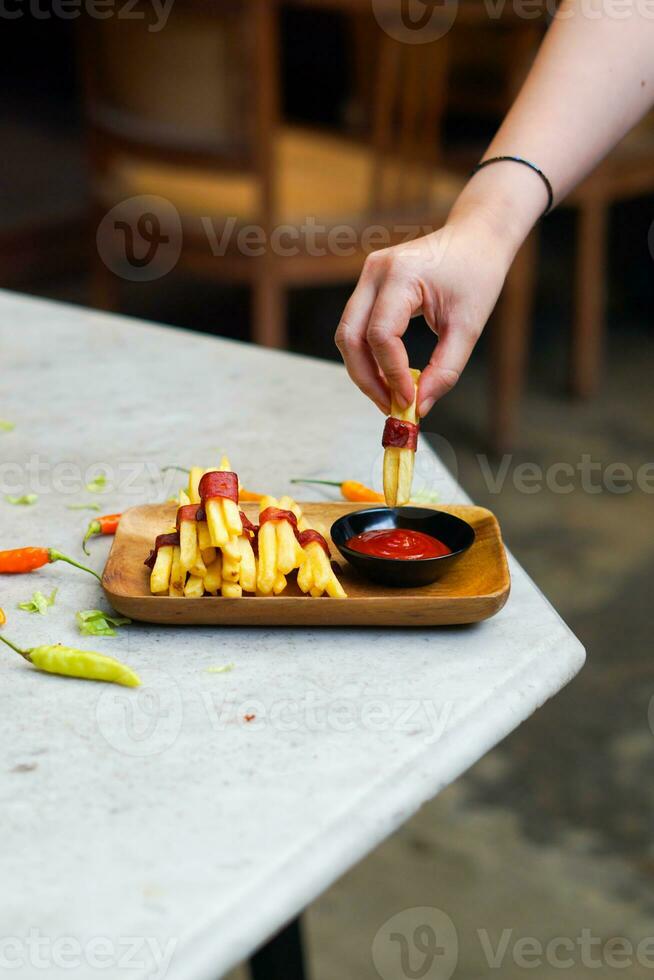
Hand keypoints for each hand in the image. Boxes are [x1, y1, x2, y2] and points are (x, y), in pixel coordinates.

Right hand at [335, 211, 515, 416]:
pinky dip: (369, 356)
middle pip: (350, 338)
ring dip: (365, 371)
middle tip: (391, 408)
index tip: (410, 401)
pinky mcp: (369, 286)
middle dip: (367, 379)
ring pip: (348, 336)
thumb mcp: (468, 327)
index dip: (392, 374)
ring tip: (390, 396)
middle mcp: (375, 272)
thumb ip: (445, 370)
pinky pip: (357, 328)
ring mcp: (367, 276)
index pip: (380, 335)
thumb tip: (420, 407)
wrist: (476, 238)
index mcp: (401, 274)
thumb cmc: (477, 276)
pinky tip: (390, 376)